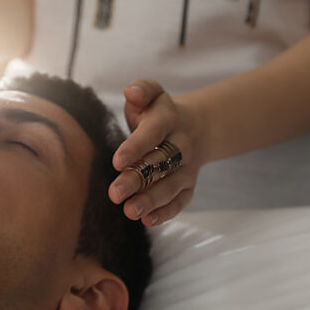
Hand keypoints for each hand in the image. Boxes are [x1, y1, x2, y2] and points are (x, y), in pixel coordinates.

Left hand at [108, 80, 207, 226]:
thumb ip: (141, 89)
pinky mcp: (189, 186)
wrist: (195, 128)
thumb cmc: (158, 112)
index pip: (153, 133)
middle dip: (137, 179)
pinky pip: (181, 201)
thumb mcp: (151, 94)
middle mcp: (182, 144)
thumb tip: (131, 92)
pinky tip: (147, 220)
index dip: (135, 147)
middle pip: (161, 163)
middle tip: (114, 193)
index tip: (116, 162)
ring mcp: (188, 167)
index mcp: (170, 119)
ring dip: (151, 200)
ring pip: (172, 186)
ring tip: (129, 211)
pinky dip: (166, 212)